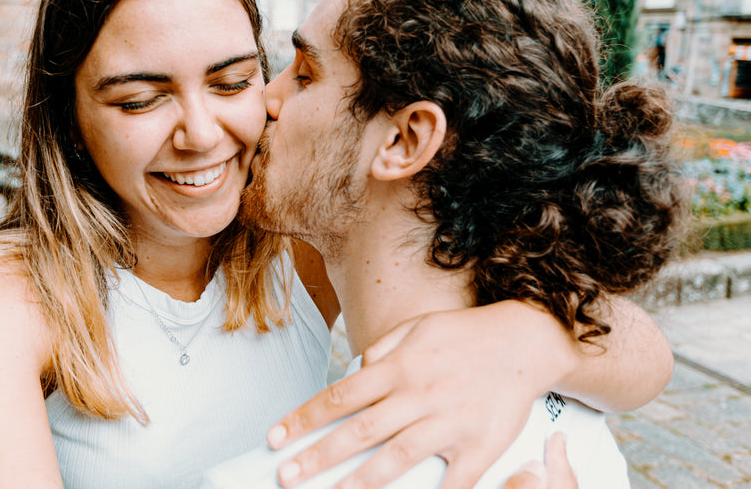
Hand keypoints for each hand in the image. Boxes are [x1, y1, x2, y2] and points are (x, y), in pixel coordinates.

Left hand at [266, 302, 577, 488]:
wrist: (526, 340)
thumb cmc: (466, 335)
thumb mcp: (417, 327)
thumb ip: (383, 351)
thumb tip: (355, 370)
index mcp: (399, 367)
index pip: (339, 396)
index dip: (303, 419)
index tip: (275, 438)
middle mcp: (419, 395)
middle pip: (358, 432)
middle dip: (317, 456)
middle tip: (286, 476)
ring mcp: (449, 423)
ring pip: (395, 458)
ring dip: (357, 481)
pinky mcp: (479, 446)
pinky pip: (451, 481)